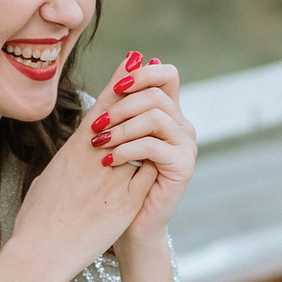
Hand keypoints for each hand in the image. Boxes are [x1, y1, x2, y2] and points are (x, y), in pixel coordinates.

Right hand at [6, 58, 159, 280]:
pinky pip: (147, 176)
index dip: (116, 85)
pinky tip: (167, 152)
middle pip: (121, 116)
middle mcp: (93, 159)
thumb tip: (66, 161)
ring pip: (139, 144)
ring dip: (151, 127)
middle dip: (137, 91)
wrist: (39, 252)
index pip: (99, 111)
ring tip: (167, 104)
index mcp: (72, 153)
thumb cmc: (34, 222)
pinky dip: (155, 164)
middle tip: (151, 66)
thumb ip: (61, 168)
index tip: (130, 62)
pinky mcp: (125, 203)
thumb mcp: (46, 183)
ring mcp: (111, 179)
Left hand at [85, 51, 195, 246]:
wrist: (125, 226)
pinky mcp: (183, 167)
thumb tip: (131, 55)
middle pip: (157, 94)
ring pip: (156, 116)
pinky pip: (154, 145)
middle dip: (122, 106)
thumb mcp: (114, 132)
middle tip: (96, 125)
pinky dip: (127, 149)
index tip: (114, 89)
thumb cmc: (114, 180)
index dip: (141, 74)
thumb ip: (121, 97)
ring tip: (99, 143)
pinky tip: (109, 160)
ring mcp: (186, 146)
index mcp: (167, 114)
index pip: (166, 75)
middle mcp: (182, 126)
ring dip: (121, 127)